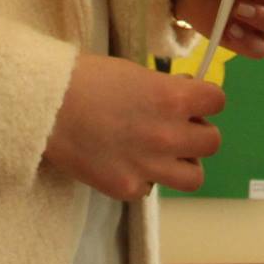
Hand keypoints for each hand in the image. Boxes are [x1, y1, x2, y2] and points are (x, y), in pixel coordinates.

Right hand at [43, 53, 225, 199]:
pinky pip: (151, 189)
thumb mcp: (135, 73)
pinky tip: (125, 163)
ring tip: (162, 155)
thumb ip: (165, 89)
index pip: (218, 101)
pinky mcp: (127, 188)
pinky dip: (143, 178)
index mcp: (174, 98)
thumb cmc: (87, 79)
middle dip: (197, 133)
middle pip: (212, 142)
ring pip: (194, 177)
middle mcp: (169, 135)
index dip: (205, 100)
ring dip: (183, 164)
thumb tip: (184, 96)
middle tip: (176, 128)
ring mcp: (150, 166)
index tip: (192, 101)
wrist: (46, 107)